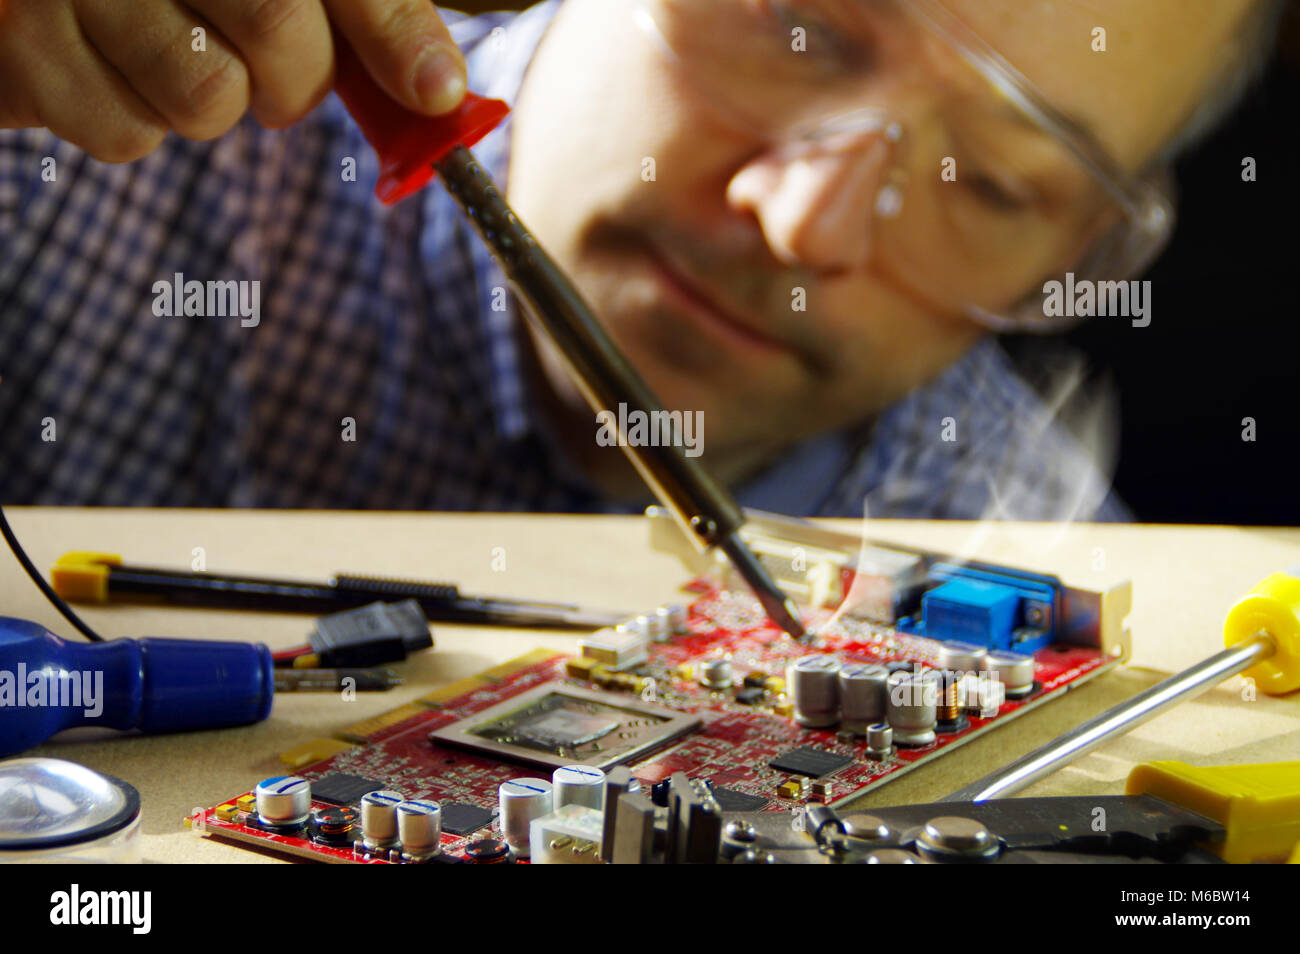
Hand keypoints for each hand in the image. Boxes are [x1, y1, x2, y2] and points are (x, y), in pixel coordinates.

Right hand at [0, 0, 466, 161]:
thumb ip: (359, 8)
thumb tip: (435, 88)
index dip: (392, 31)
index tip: (434, 91)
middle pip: (279, 33)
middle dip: (298, 80)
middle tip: (277, 71)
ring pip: (205, 102)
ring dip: (209, 103)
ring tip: (171, 50)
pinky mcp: (17, 49)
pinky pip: (127, 137)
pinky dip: (134, 122)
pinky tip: (106, 64)